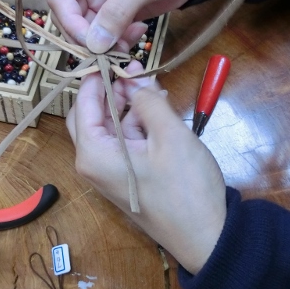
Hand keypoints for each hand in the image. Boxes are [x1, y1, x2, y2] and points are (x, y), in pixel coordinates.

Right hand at [47, 0, 213, 52]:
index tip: (90, 45)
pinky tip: (138, 34)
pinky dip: (118, 40)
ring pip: (88, 28)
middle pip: (70, 16)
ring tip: (128, 43)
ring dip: (105, 42)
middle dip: (88, 37)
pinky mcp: (115, 9)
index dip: (71, 23)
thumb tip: (93, 45)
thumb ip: (116, 13)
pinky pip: (106, 32)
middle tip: (109, 52)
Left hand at [66, 62, 225, 273]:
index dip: (97, 75)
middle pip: (90, 114)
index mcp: (93, 153)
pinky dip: (137, 122)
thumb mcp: (170, 136)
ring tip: (150, 82)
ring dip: (127, 103)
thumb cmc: (186, 188)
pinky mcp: (128, 175)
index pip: (83, 102)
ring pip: (109, 126)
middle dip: (110, 88)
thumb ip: (149, 102)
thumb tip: (135, 80)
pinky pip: (124, 140)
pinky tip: (156, 106)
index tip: (114, 52)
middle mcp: (93, 163)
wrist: (206, 237)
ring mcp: (110, 171)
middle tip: (133, 67)